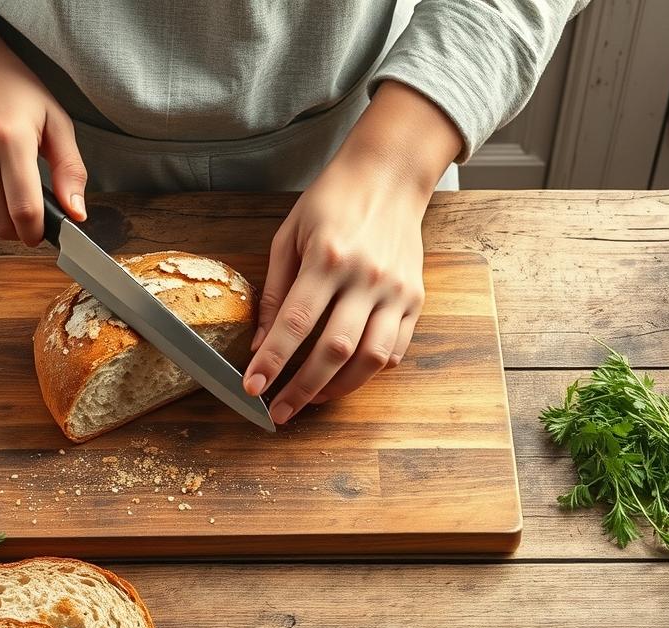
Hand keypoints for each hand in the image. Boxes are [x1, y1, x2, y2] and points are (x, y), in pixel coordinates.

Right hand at [0, 0, 85, 243]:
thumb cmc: (10, 87)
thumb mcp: (54, 119)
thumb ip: (70, 168)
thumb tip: (77, 213)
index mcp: (11, 141)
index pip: (24, 210)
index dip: (36, 232)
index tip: (43, 233)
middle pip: (1, 224)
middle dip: (20, 230)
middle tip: (30, 214)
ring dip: (0, 218)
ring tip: (9, 191)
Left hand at [243, 81, 463, 423]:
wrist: (389, 176)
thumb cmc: (332, 201)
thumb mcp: (289, 235)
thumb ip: (276, 290)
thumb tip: (260, 341)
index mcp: (327, 257)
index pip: (295, 323)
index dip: (272, 361)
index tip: (252, 387)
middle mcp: (366, 276)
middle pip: (333, 349)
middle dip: (301, 388)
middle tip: (278, 412)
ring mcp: (395, 289)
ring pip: (370, 358)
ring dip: (337, 389)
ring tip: (311, 400)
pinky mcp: (415, 298)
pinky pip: (395, 349)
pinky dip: (369, 371)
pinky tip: (345, 377)